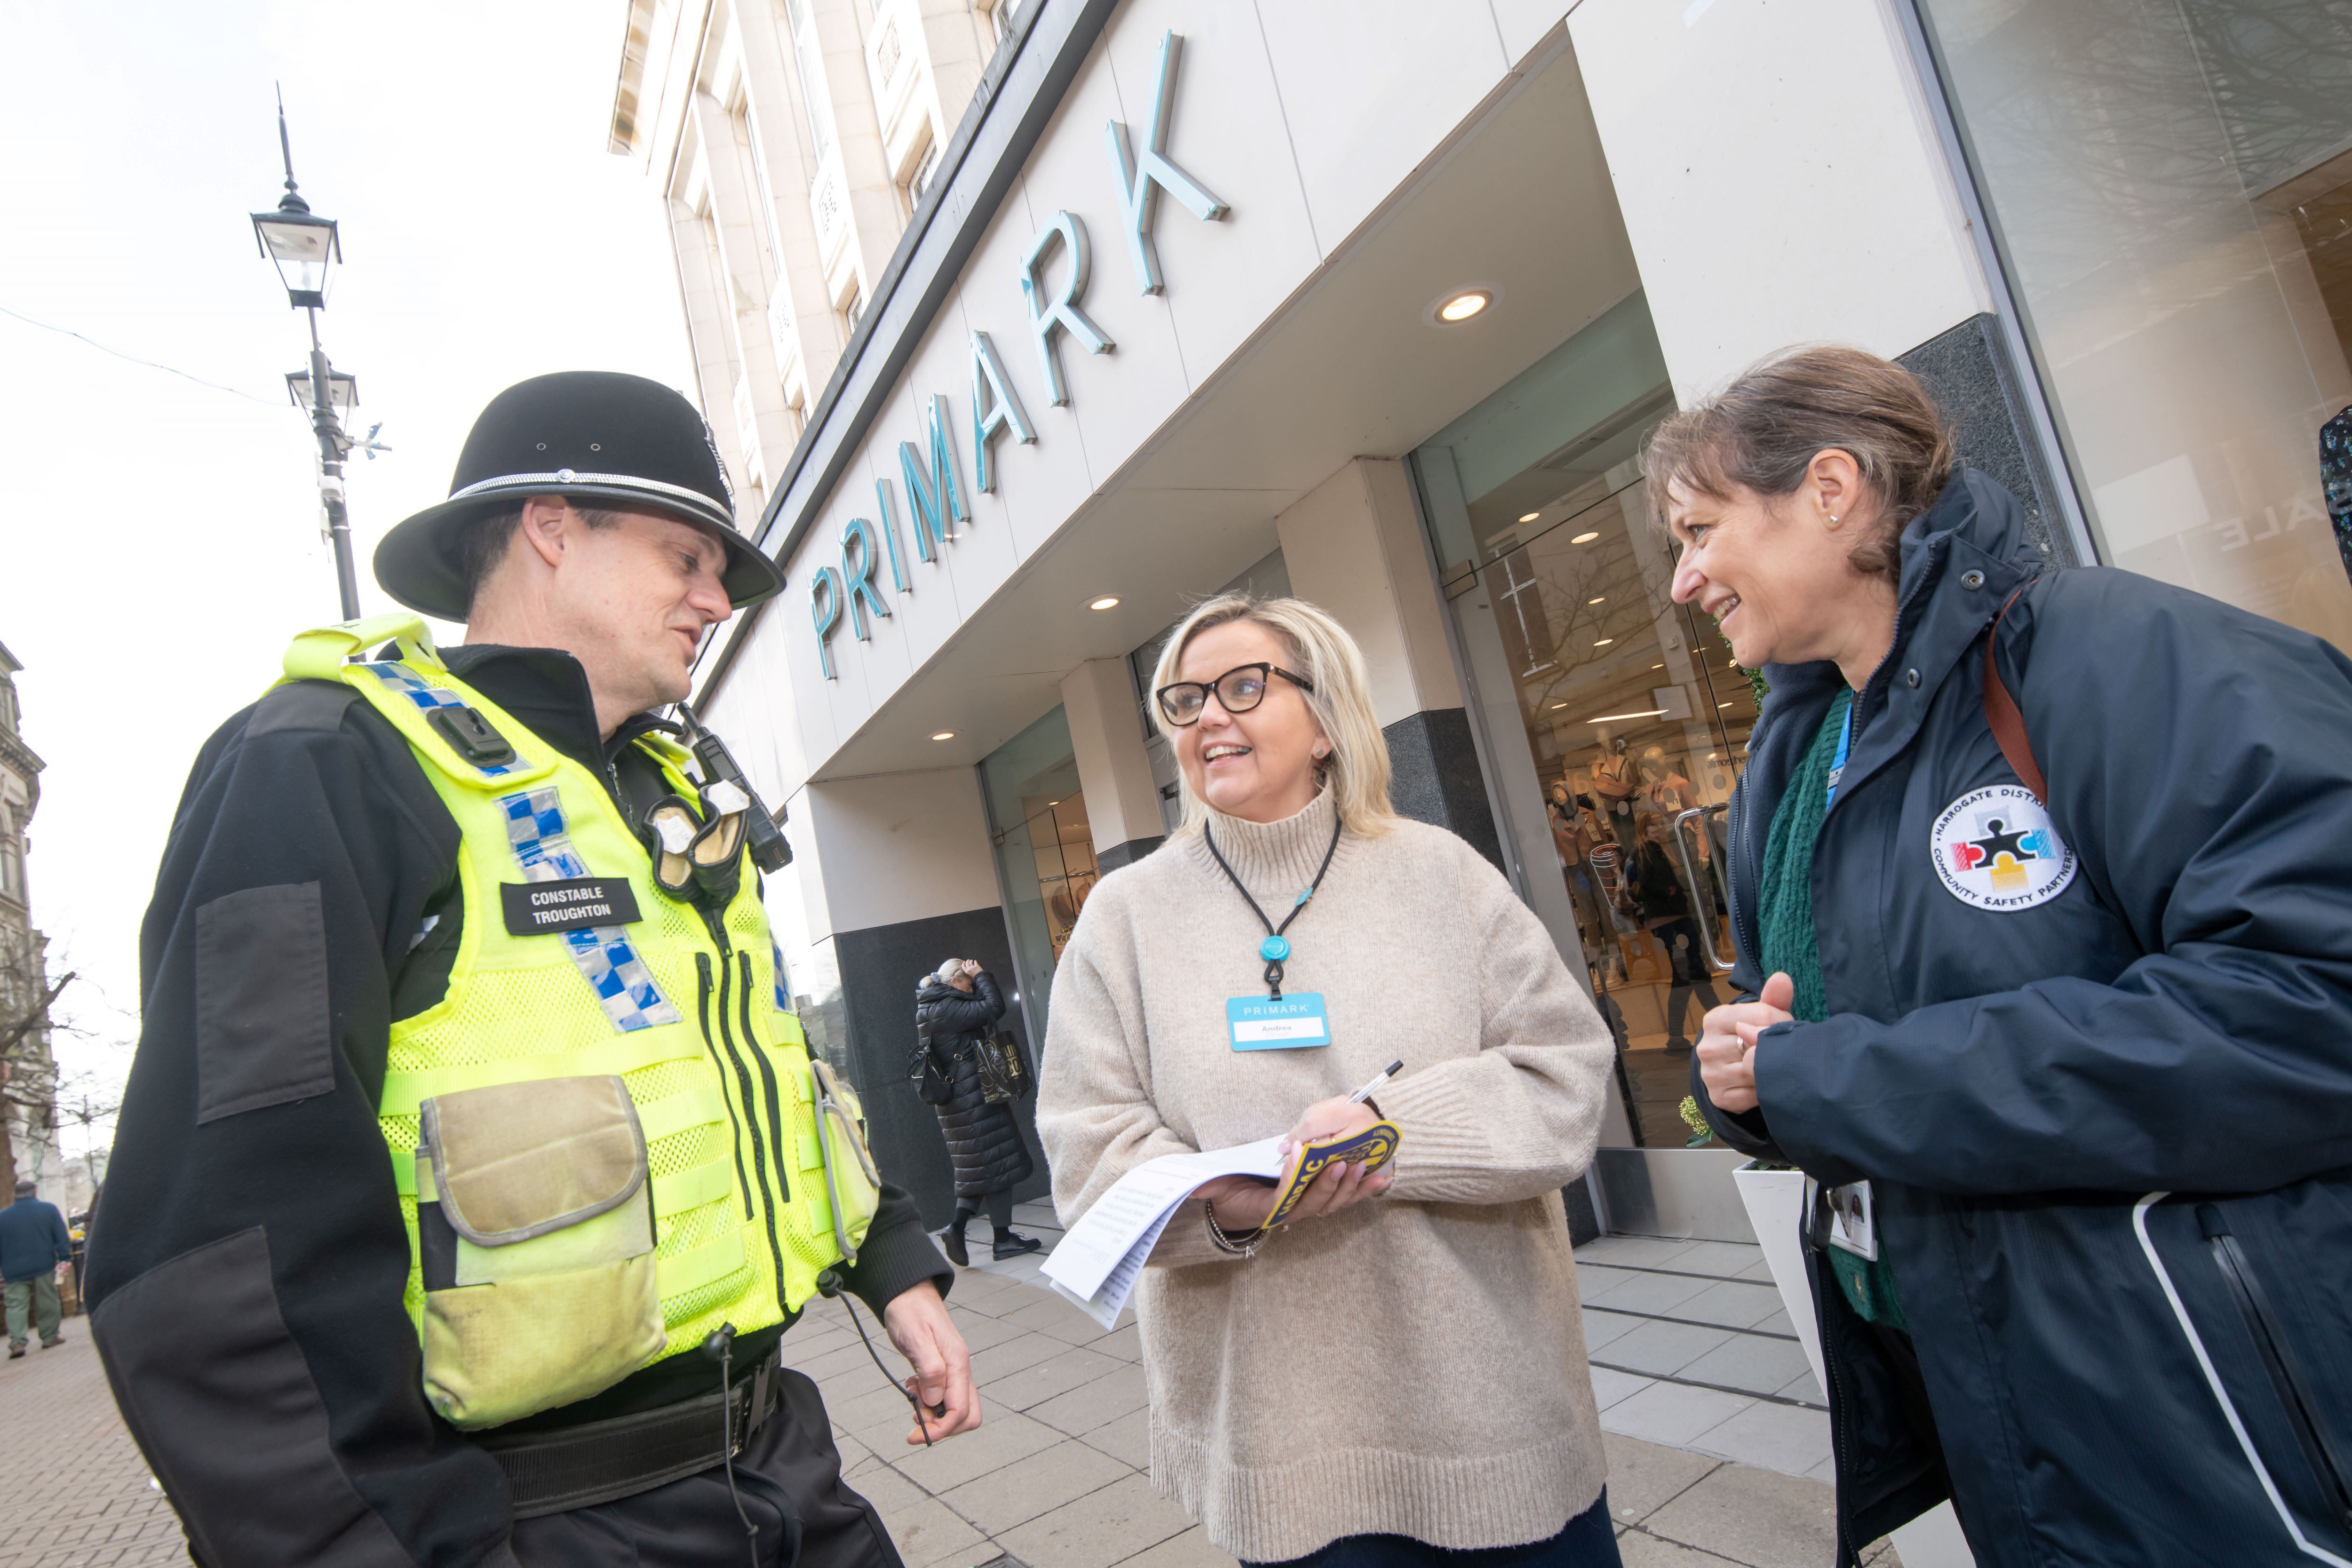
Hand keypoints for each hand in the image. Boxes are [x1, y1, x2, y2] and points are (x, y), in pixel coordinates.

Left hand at [880, 1282, 980, 1444]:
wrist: (907, 1294)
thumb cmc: (910, 1311)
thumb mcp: (916, 1339)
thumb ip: (930, 1370)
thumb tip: (935, 1401)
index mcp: (957, 1363)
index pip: (960, 1411)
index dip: (940, 1429)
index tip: (917, 1434)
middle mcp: (960, 1369)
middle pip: (967, 1415)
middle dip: (943, 1426)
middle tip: (917, 1419)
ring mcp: (954, 1370)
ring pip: (957, 1408)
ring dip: (935, 1413)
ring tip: (913, 1397)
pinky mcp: (944, 1370)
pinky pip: (945, 1396)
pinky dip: (930, 1402)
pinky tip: (915, 1388)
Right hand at [961, 960, 981, 978]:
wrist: (979, 977)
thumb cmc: (974, 976)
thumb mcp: (969, 974)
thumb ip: (967, 970)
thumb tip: (967, 966)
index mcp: (966, 971)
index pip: (963, 966)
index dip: (963, 963)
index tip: (964, 961)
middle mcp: (969, 969)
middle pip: (966, 963)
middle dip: (967, 961)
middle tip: (968, 960)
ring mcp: (972, 967)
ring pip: (970, 962)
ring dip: (971, 961)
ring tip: (971, 960)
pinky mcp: (976, 966)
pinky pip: (975, 962)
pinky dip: (975, 961)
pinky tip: (975, 961)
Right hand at [1193, 1096, 1392, 1231]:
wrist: (1237, 1208)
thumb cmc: (1230, 1194)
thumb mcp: (1216, 1189)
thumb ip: (1209, 1188)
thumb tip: (1194, 1190)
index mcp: (1271, 1210)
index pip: (1285, 1196)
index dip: (1293, 1177)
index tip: (1297, 1151)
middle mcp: (1293, 1212)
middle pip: (1316, 1201)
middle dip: (1328, 1183)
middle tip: (1338, 1162)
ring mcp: (1309, 1207)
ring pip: (1334, 1201)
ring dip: (1349, 1186)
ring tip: (1361, 1166)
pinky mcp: (1323, 1200)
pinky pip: (1346, 1197)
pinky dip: (1363, 1189)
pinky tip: (1381, 1178)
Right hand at [1697, 972, 1794, 1113]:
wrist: (1729, 1066)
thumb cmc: (1749, 1034)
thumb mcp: (1760, 1013)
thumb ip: (1773, 998)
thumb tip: (1782, 979)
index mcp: (1715, 1019)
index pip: (1762, 1016)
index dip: (1783, 1022)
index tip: (1785, 1028)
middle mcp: (1707, 1047)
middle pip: (1759, 1047)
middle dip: (1779, 1048)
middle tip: (1783, 1049)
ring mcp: (1710, 1074)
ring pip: (1756, 1072)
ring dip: (1773, 1071)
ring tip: (1776, 1065)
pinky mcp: (1718, 1097)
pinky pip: (1753, 1096)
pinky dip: (1765, 1092)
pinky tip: (1766, 1084)